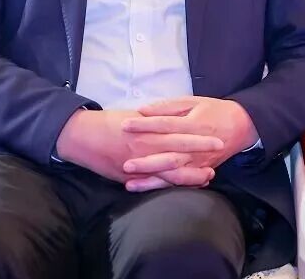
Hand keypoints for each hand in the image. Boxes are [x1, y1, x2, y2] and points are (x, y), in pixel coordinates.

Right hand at [56, 109, 220, 188]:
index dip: (200, 138)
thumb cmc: (108, 123)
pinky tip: (182, 187)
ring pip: (171, 172)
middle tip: (220, 154)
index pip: (180, 134)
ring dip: (191, 175)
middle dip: (201, 154)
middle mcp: (147, 147)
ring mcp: (140, 164)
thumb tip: (167, 119)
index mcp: (149, 129)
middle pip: (181, 152)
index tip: (217, 138)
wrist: (83, 136)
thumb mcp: (133, 116)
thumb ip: (152, 121)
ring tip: (208, 175)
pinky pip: (154, 184)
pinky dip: (169, 185)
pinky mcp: (131, 177)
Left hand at [120, 97, 257, 191]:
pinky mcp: (199, 172)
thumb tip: (142, 110)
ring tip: (130, 184)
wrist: (241, 126)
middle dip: (146, 162)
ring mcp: (198, 163)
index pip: (165, 125)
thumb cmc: (213, 110)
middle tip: (125, 164)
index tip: (124, 126)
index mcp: (193, 125)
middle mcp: (195, 147)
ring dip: (152, 181)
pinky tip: (146, 190)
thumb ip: (168, 106)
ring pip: (174, 175)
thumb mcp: (192, 101)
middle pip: (168, 156)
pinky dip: (163, 188)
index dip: (144, 125)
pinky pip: (181, 183)